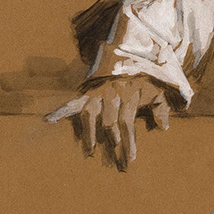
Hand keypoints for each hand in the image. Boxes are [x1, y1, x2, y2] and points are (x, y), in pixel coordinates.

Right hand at [46, 76, 172, 170]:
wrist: (132, 50)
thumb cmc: (146, 75)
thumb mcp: (159, 88)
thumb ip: (161, 108)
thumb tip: (163, 128)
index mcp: (130, 94)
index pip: (127, 122)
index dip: (128, 141)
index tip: (130, 159)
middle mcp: (112, 93)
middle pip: (109, 122)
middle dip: (111, 144)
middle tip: (112, 163)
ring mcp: (99, 91)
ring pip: (90, 113)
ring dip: (89, 133)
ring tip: (89, 152)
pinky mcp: (88, 90)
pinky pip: (74, 101)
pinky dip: (61, 110)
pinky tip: (49, 119)